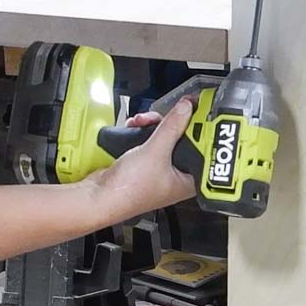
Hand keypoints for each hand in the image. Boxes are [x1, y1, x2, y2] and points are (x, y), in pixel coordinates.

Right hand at [94, 98, 195, 214]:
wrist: (98, 197)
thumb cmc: (129, 190)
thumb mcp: (155, 152)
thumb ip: (173, 127)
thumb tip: (187, 108)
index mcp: (190, 180)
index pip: (207, 149)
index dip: (203, 129)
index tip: (200, 110)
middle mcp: (178, 175)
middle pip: (186, 140)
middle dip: (174, 123)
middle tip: (170, 112)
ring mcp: (161, 169)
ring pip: (167, 138)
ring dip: (156, 124)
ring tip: (145, 120)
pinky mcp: (145, 162)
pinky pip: (151, 140)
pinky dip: (145, 130)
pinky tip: (135, 125)